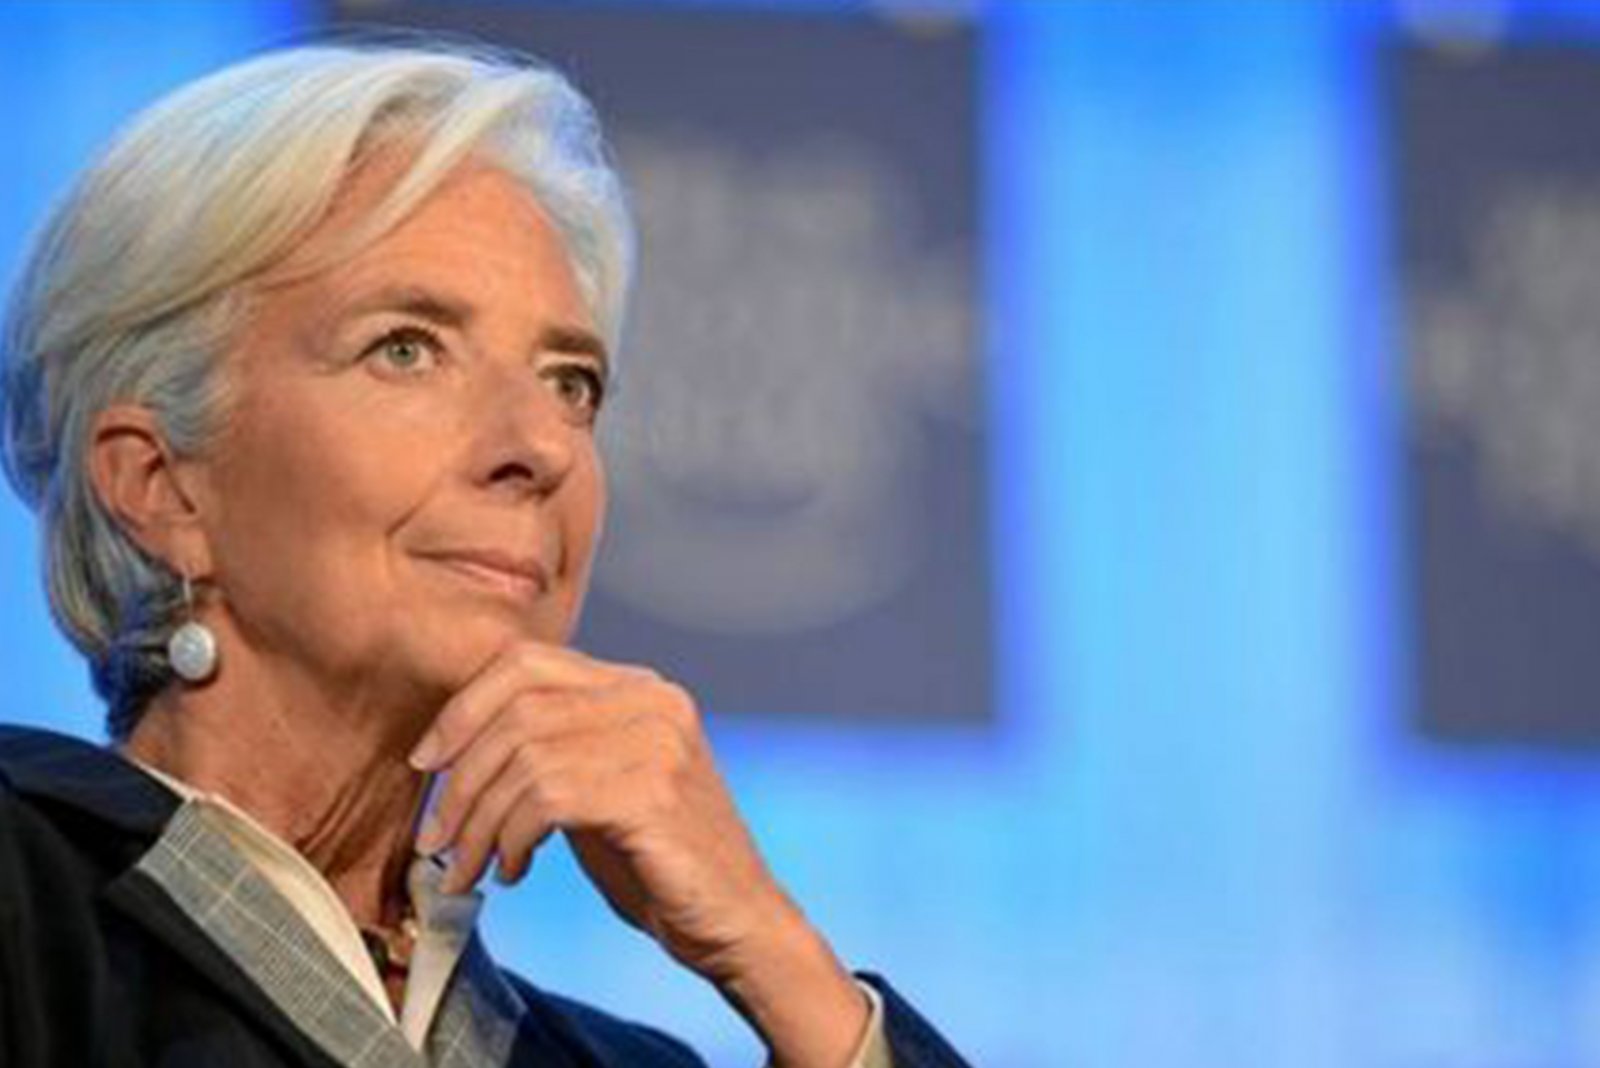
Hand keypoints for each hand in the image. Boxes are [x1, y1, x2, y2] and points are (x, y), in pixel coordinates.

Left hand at [408, 641, 868, 1066]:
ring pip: (524, 757)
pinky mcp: (652, 792)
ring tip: (466, 870)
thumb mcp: (599, 787)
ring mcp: (657, 741)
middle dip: (459, 778)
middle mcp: (652, 699)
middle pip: (516, 707)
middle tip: (434, 838)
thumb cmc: (659, 863)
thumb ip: (553, 749)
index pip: (526, 661)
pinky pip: (545, 798)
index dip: (463, 708)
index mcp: (639, 687)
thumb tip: (457, 744)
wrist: (736, 923)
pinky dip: (510, 838)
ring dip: (477, 822)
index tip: (427, 762)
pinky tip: (513, 873)